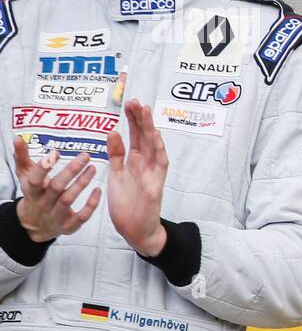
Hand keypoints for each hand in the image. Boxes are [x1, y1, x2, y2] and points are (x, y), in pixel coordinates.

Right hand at [11, 137, 100, 241]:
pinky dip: (91, 204)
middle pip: (56, 188)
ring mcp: (56, 216)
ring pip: (68, 200)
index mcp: (32, 191)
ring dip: (82, 183)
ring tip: (92, 168)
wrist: (35, 224)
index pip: (35, 180)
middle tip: (85, 156)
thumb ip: (22, 157)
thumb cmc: (34, 193)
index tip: (55, 152)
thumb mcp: (25, 175)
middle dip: (71, 171)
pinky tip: (98, 190)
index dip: (44, 168)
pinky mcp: (69, 226)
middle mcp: (43, 204)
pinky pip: (81, 217)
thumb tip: (17, 138)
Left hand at [107, 100, 168, 256]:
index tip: (128, 104)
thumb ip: (116, 154)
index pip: (134, 136)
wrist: (135, 229)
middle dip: (140, 119)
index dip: (132, 120)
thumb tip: (113, 132)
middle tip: (135, 101)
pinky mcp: (155, 184)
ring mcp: (152, 173)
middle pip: (144, 137)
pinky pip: (159, 164)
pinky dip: (158, 149)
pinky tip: (154, 136)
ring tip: (145, 111)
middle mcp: (146, 164)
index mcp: (135, 161)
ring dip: (150, 128)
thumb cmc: (127, 203)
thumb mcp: (116, 174)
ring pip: (153, 146)